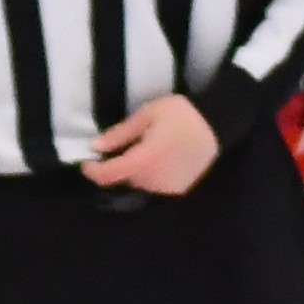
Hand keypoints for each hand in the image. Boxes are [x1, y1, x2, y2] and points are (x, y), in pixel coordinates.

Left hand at [84, 90, 222, 196]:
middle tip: (117, 148)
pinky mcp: (180, 189)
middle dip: (116, 167)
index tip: (86, 162)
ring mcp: (169, 187)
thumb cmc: (180, 114)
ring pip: (139, 183)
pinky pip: (155, 186)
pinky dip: (150, 175)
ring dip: (133, 171)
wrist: (217, 125)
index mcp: (144, 160)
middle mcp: (155, 179)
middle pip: (124, 179)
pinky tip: (157, 159)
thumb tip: (95, 146)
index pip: (110, 174)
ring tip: (140, 151)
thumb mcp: (146, 115)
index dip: (93, 171)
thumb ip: (120, 134)